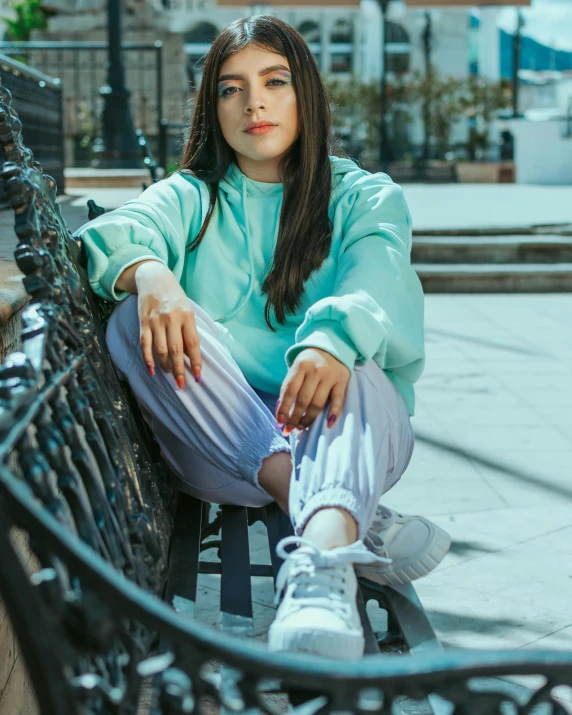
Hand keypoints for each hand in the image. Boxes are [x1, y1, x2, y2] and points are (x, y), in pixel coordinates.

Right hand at [134, 262, 201, 387]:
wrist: (154, 278)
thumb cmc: (175, 298)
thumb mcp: (187, 310)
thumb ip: (188, 330)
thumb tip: (190, 356)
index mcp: (187, 316)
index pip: (193, 343)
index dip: (196, 362)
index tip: (198, 377)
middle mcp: (171, 319)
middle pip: (176, 350)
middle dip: (179, 370)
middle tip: (181, 384)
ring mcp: (156, 321)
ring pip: (160, 349)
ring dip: (165, 366)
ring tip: (169, 375)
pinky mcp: (143, 322)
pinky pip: (145, 344)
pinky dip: (148, 359)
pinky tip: (152, 370)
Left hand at [276, 348, 349, 435]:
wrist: (332, 347)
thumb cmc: (309, 362)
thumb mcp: (297, 368)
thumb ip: (290, 386)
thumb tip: (281, 411)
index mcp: (301, 366)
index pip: (289, 391)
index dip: (283, 408)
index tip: (279, 422)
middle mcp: (315, 371)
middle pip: (303, 400)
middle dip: (294, 418)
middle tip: (289, 430)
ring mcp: (330, 376)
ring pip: (318, 403)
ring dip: (308, 419)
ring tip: (301, 428)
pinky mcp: (342, 381)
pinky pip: (337, 400)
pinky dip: (333, 413)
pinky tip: (327, 424)